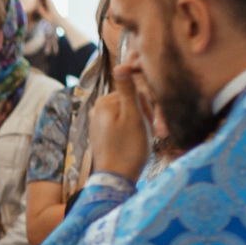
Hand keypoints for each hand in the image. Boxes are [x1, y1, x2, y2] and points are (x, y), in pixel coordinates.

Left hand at [86, 52, 149, 180]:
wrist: (116, 179)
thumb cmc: (128, 148)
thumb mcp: (133, 116)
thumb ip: (128, 90)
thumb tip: (121, 65)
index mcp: (104, 102)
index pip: (134, 93)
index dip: (146, 107)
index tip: (148, 122)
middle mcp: (97, 110)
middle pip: (130, 104)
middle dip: (141, 116)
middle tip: (144, 133)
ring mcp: (98, 124)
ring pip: (127, 116)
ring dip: (138, 126)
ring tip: (138, 141)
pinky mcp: (101, 136)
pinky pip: (121, 128)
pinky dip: (130, 134)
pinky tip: (131, 146)